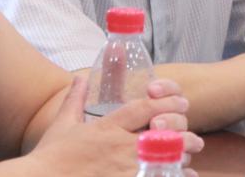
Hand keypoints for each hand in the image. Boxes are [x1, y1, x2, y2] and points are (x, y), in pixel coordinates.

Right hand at [29, 76, 202, 176]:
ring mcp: (123, 169)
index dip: (166, 103)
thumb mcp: (62, 125)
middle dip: (182, 133)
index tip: (182, 103)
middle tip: (195, 137)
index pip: (143, 108)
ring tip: (191, 156)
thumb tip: (80, 78)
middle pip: (162, 133)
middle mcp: (119, 146)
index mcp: (107, 127)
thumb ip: (74, 100)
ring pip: (163, 158)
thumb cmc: (49, 157)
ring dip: (180, 157)